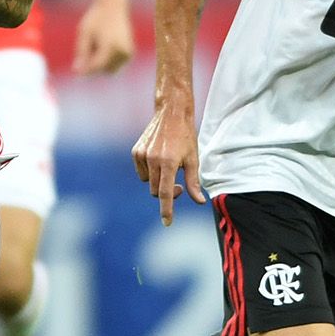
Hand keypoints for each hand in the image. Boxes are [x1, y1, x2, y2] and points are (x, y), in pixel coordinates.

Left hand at [73, 0, 134, 73]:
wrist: (113, 7)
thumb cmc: (96, 19)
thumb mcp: (84, 33)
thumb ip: (81, 52)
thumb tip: (77, 71)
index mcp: (111, 44)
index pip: (97, 64)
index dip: (85, 69)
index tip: (75, 68)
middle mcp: (122, 50)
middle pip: (103, 69)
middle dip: (93, 64)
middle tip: (89, 48)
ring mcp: (127, 53)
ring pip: (109, 70)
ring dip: (100, 63)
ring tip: (97, 45)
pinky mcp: (129, 54)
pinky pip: (114, 66)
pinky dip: (107, 61)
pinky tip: (104, 46)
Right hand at [133, 105, 204, 225]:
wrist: (171, 113)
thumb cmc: (186, 136)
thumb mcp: (193, 158)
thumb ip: (194, 182)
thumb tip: (199, 201)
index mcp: (169, 162)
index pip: (165, 193)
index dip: (167, 209)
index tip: (167, 222)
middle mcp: (153, 159)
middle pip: (156, 191)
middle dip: (167, 193)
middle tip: (179, 186)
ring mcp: (142, 155)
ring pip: (148, 182)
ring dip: (157, 181)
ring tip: (168, 167)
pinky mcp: (136, 151)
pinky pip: (141, 171)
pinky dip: (149, 171)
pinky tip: (158, 159)